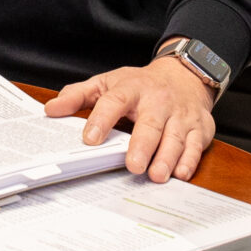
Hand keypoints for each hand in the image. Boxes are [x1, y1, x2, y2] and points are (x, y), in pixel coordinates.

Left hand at [43, 59, 217, 182]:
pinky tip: (180, 173)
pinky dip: (190, 160)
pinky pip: (196, 145)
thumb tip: (51, 109)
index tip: (90, 139)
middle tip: (133, 165)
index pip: (114, 101)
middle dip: (142, 145)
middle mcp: (158, 101)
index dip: (101, 119)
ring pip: (176, 137)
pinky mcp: (199, 127)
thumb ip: (78, 95)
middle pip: (150, 123)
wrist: (184, 75)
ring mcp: (181, 115)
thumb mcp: (108, 82)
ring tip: (156, 175)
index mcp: (132, 89)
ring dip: (167, 157)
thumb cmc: (141, 85)